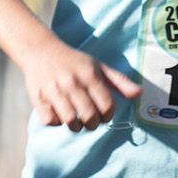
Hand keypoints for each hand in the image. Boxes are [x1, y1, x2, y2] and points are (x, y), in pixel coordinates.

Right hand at [19, 38, 141, 131]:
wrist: (40, 50)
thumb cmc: (74, 61)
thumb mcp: (99, 66)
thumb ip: (120, 82)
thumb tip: (139, 94)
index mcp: (89, 75)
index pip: (107, 106)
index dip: (109, 115)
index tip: (105, 113)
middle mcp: (72, 83)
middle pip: (89, 117)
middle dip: (94, 124)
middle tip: (91, 120)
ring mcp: (54, 91)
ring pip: (70, 122)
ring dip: (76, 126)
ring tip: (77, 119)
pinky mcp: (38, 98)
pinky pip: (51, 121)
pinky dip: (57, 122)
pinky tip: (60, 114)